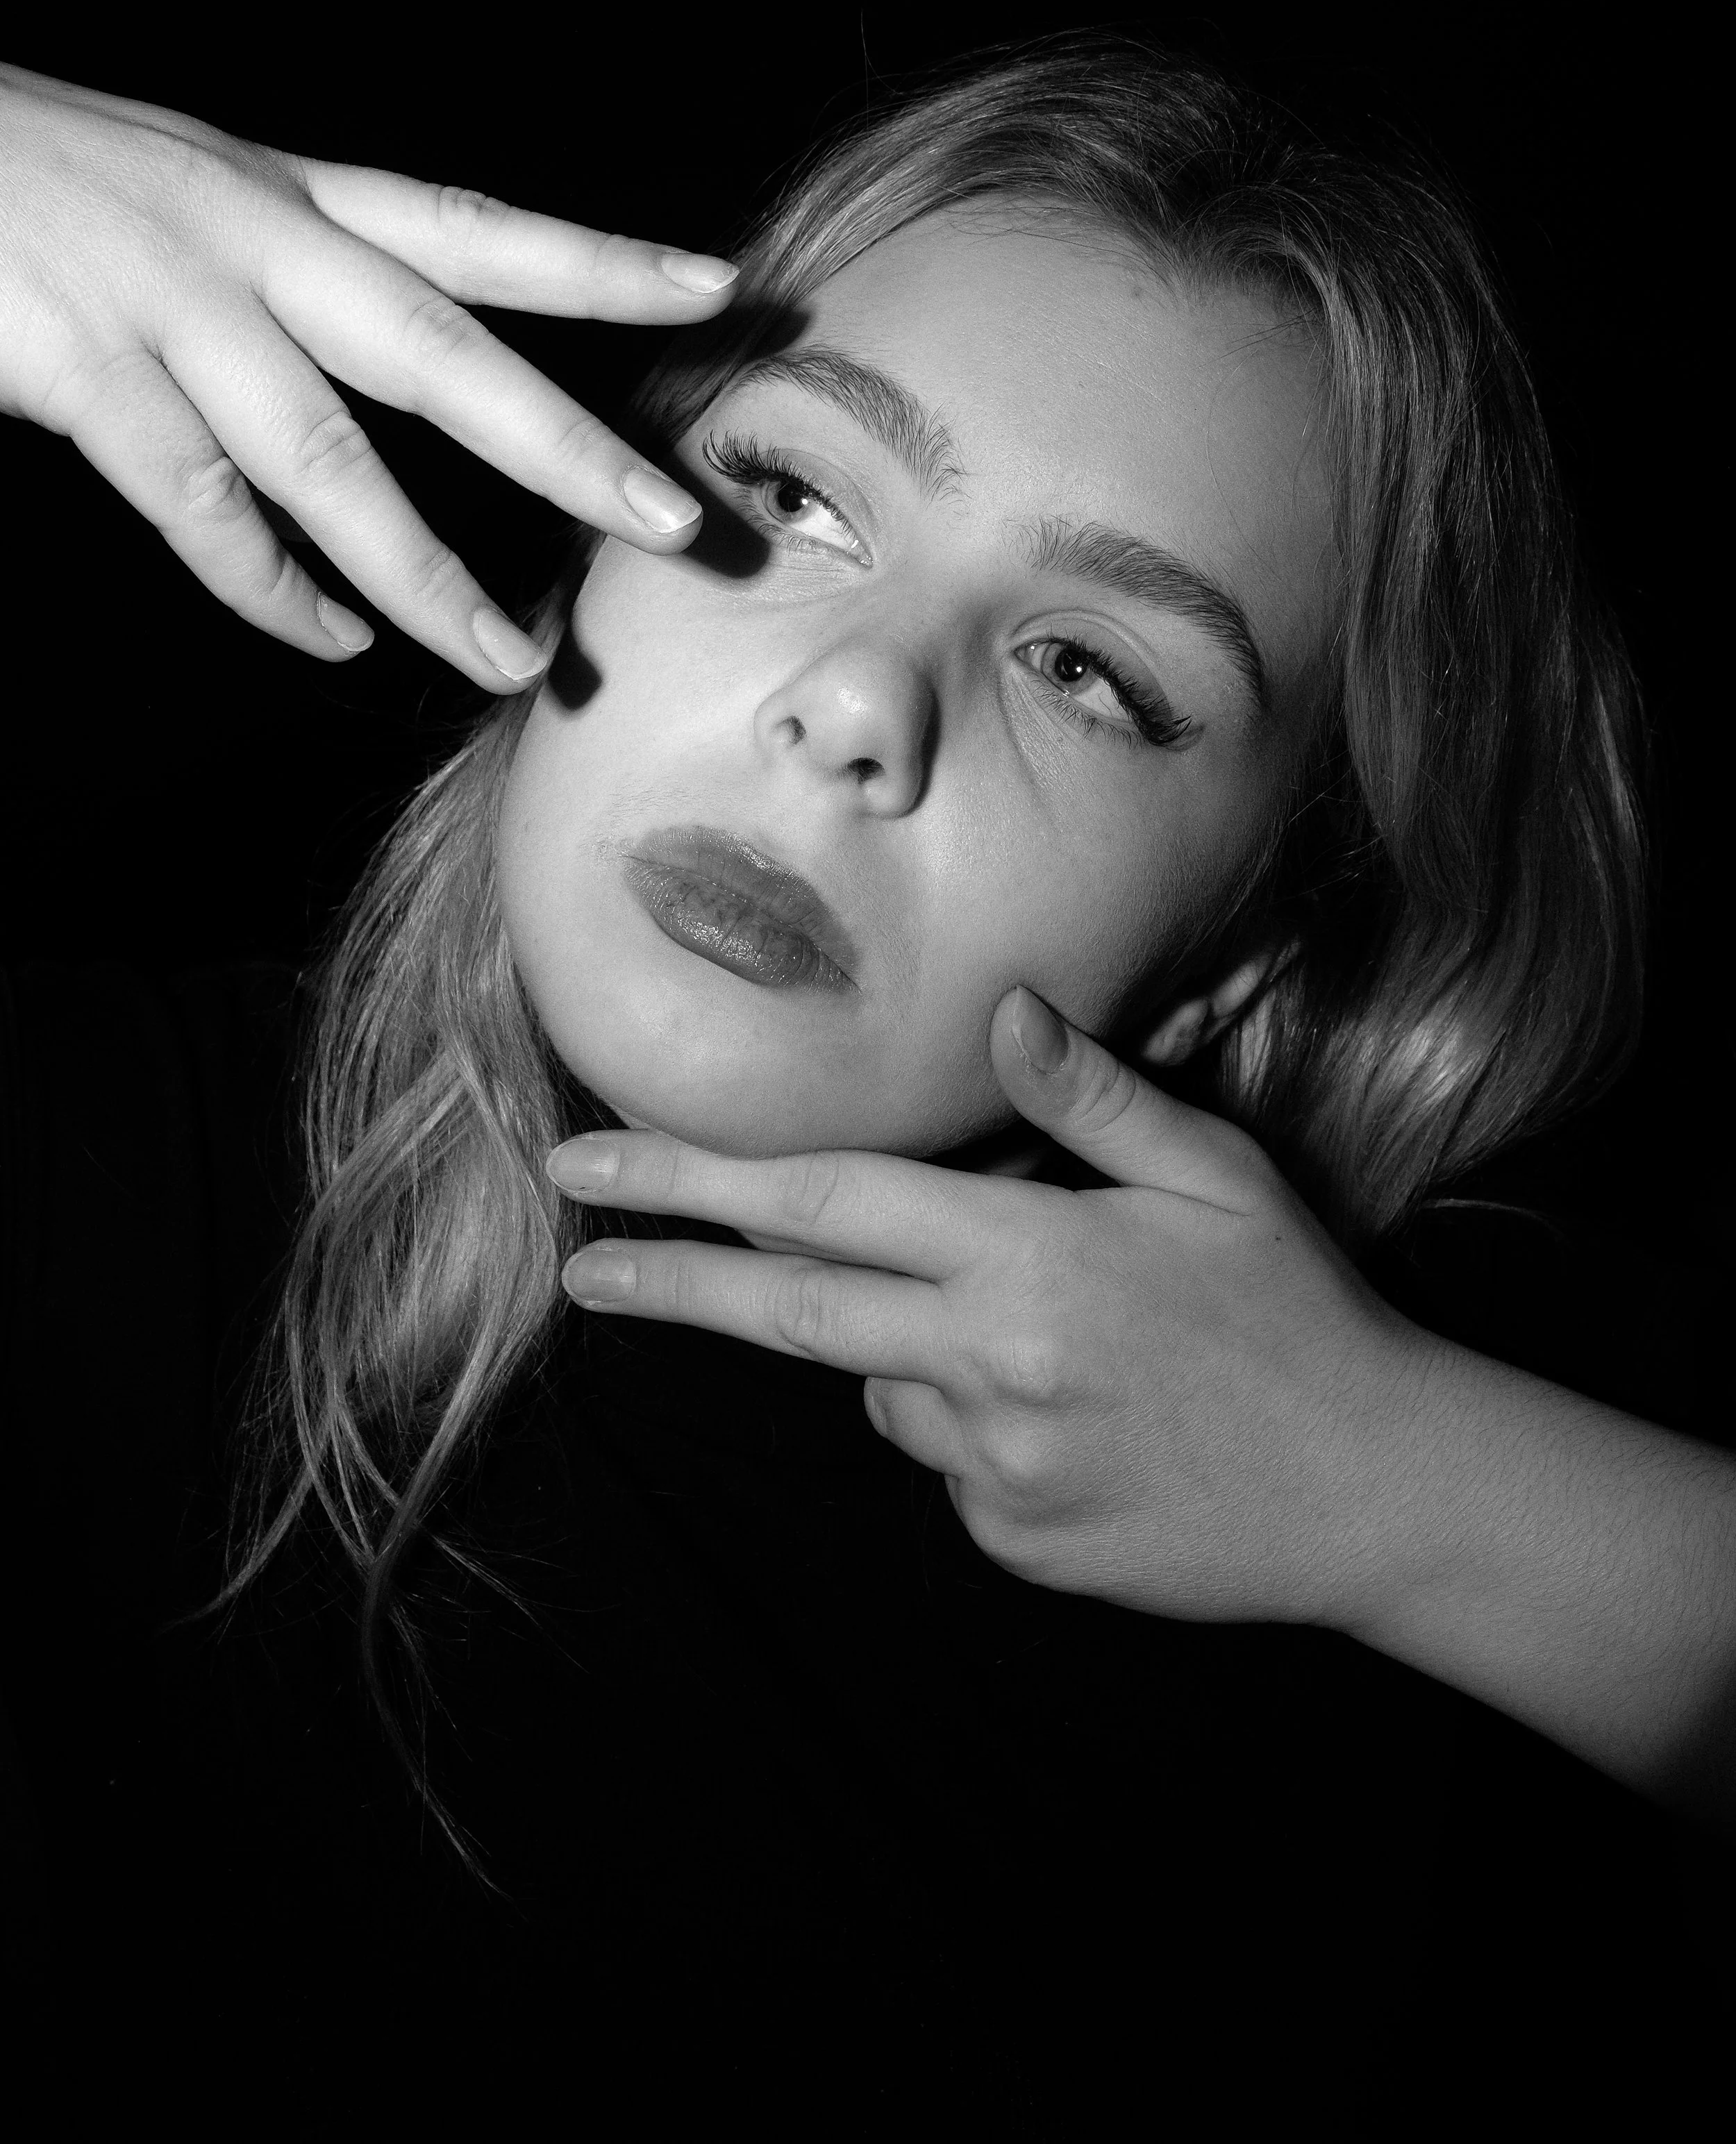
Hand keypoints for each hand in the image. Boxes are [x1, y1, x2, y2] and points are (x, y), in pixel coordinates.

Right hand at [0, 62, 736, 687]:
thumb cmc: (47, 177)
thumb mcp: (197, 188)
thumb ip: (298, 261)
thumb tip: (399, 338)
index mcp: (292, 195)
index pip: (478, 227)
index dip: (600, 261)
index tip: (718, 287)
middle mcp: (254, 243)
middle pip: (443, 356)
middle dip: (565, 446)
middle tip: (677, 520)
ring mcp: (171, 310)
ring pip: (329, 465)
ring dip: (426, 576)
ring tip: (512, 661)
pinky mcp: (82, 371)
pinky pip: (201, 512)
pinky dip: (271, 591)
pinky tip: (332, 641)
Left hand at [546, 986, 1420, 1629]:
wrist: (1380, 1493)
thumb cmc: (1300, 1312)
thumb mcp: (1216, 1177)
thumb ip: (1093, 1098)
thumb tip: (1000, 1010)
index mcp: (1029, 1257)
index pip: (822, 1202)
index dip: (694, 1181)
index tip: (590, 1169)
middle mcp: (989, 1366)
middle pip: (789, 1312)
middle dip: (672, 1282)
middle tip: (579, 1271)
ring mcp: (995, 1470)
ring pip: (883, 1388)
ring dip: (909, 1350)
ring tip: (1053, 1341)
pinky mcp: (1015, 1543)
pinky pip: (946, 1466)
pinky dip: (972, 1427)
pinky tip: (1079, 1416)